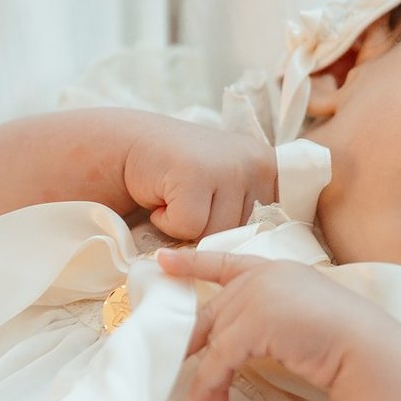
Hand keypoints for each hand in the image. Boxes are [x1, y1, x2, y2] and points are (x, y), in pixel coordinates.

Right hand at [120, 120, 276, 240]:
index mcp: (269, 166)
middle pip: (240, 233)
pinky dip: (166, 221)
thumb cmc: (178, 176)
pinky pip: (188, 228)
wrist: (129, 146)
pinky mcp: (196, 175)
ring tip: (178, 195)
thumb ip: (250, 210)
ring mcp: (228, 166)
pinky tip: (163, 195)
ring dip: (188, 224)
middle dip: (209, 225)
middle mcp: (256, 162)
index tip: (216, 206)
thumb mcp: (228, 188)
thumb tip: (256, 254)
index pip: (271, 224)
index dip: (236, 226)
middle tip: (192, 197)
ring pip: (215, 233)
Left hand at [155, 248, 400, 400]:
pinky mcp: (255, 322)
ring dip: (205, 379)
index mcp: (276, 270)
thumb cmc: (345, 342)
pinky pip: (220, 357)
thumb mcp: (299, 318)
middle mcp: (263, 277)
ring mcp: (258, 295)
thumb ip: (267, 321)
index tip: (163, 261)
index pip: (224, 262)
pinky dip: (211, 384)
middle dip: (192, 348)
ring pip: (212, 339)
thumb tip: (231, 351)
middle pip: (210, 313)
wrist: (368, 350)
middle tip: (175, 372)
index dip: (192, 263)